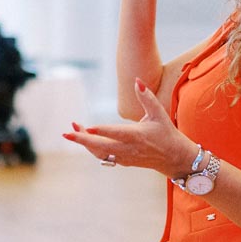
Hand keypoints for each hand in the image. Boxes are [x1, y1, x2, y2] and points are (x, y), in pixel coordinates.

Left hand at [63, 78, 195, 176]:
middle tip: (66, 133)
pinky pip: (103, 156)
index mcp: (138, 136)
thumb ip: (146, 97)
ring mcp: (125, 157)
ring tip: (73, 129)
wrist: (173, 158)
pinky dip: (91, 148)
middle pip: (102, 146)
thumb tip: (137, 80)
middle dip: (83, 140)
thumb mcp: (159, 113)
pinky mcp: (122, 161)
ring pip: (100, 152)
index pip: (118, 133)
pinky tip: (83, 136)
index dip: (103, 131)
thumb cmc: (166, 132)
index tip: (90, 127)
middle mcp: (129, 148)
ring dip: (85, 142)